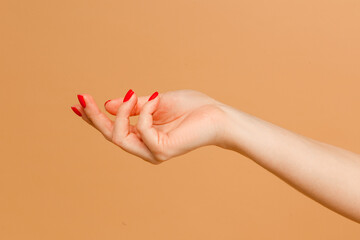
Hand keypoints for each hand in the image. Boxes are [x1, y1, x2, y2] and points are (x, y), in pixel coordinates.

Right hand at [71, 89, 225, 163]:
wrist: (217, 115)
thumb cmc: (191, 108)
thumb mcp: (156, 102)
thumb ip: (134, 106)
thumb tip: (107, 105)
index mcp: (143, 136)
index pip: (112, 129)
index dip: (93, 118)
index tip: (78, 102)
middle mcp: (144, 147)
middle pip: (109, 136)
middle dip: (94, 117)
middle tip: (84, 98)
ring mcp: (152, 152)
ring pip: (119, 137)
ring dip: (121, 113)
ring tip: (133, 95)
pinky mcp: (162, 151)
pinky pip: (142, 131)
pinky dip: (145, 112)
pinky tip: (158, 99)